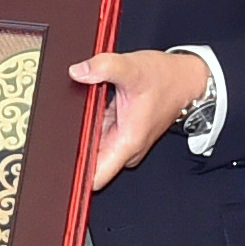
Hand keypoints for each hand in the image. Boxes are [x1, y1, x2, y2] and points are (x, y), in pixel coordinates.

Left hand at [71, 50, 210, 193]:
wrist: (185, 79)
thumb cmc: (165, 78)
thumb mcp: (133, 67)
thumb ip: (104, 67)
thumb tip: (78, 71)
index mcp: (127, 142)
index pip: (95, 178)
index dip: (75, 175)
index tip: (59, 164)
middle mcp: (125, 148)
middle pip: (88, 162)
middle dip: (72, 149)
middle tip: (62, 128)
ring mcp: (122, 142)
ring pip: (91, 147)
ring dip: (81, 135)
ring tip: (78, 113)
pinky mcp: (120, 132)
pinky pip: (96, 134)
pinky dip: (90, 125)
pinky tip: (87, 109)